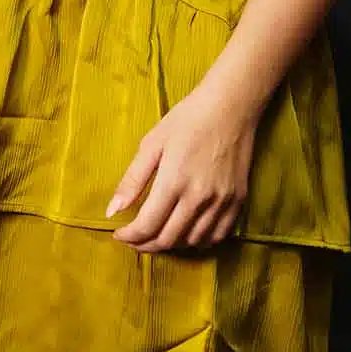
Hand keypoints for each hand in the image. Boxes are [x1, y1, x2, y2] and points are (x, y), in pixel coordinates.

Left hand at [105, 83, 259, 252]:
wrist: (232, 106)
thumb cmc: (188, 120)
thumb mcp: (152, 144)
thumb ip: (131, 181)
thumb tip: (112, 211)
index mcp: (174, 182)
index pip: (147, 227)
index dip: (129, 237)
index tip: (119, 234)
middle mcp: (199, 198)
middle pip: (168, 240)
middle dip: (145, 245)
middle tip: (134, 239)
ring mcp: (222, 201)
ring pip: (192, 242)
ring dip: (170, 244)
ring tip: (157, 235)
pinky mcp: (238, 201)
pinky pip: (218, 236)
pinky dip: (198, 241)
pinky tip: (186, 232)